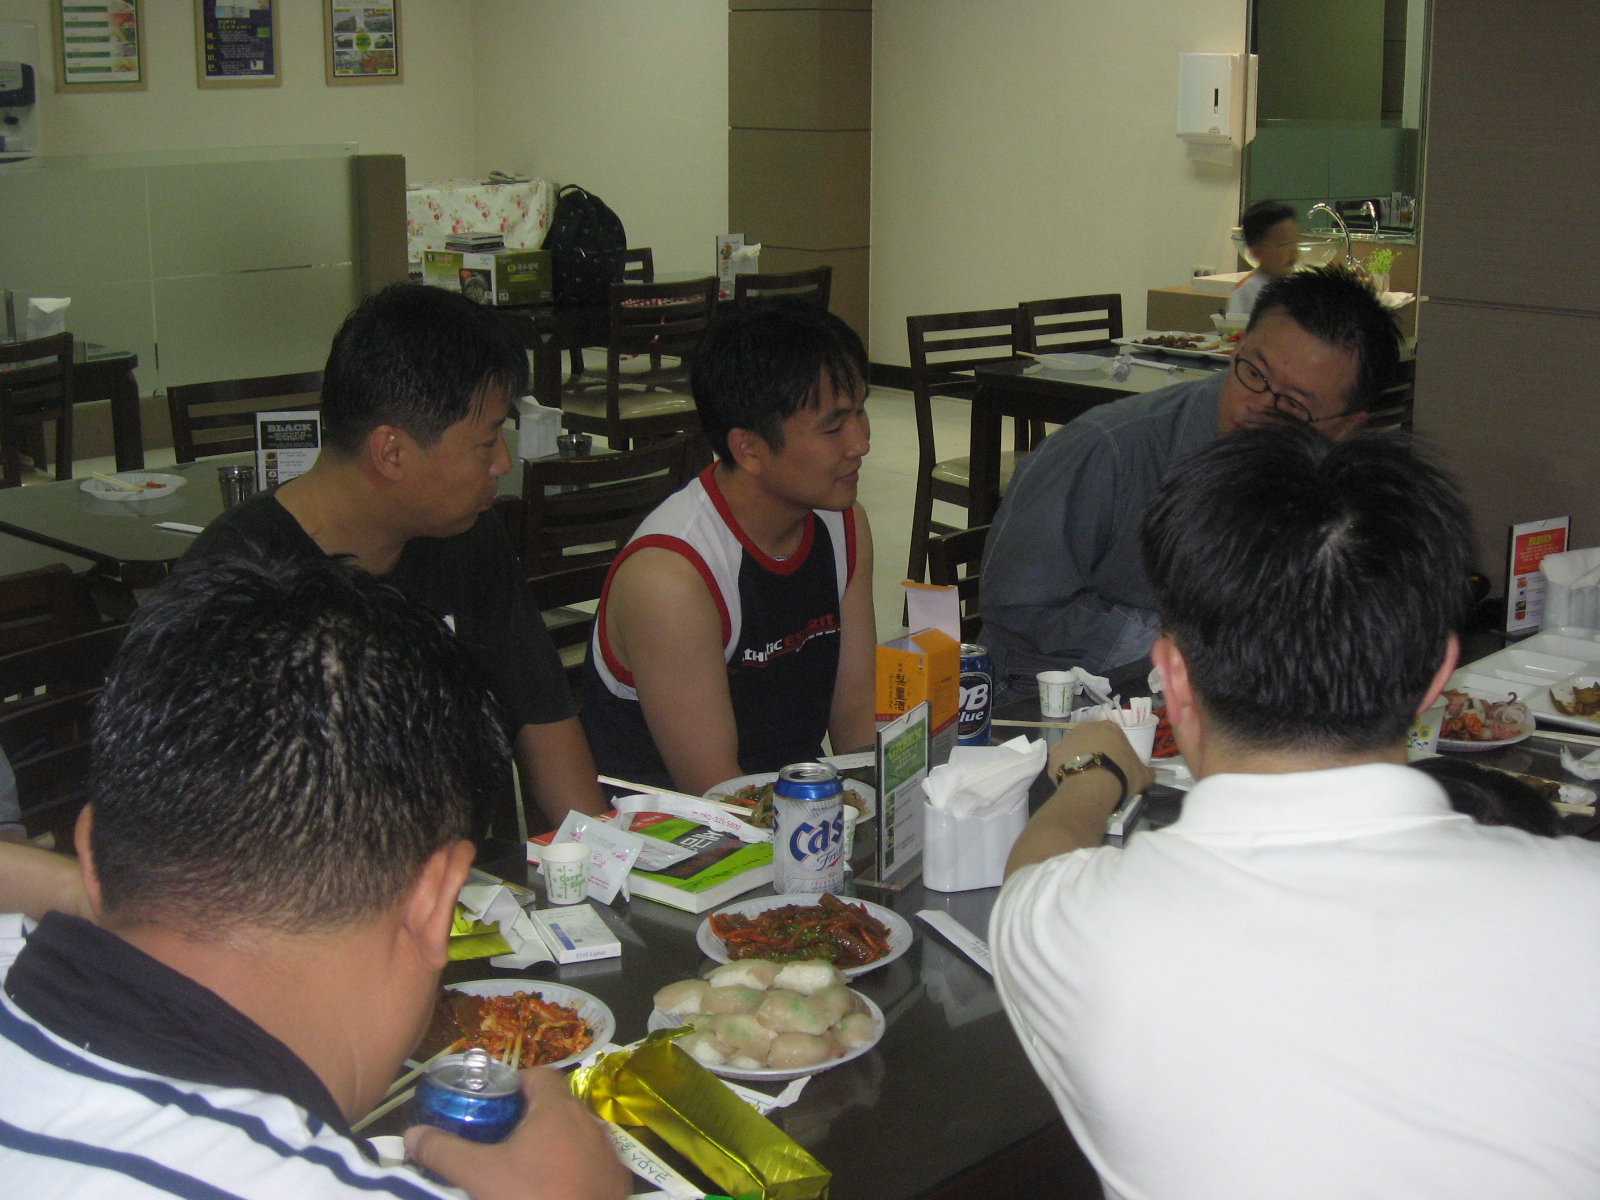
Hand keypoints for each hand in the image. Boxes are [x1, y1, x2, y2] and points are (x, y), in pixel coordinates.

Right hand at [404, 1068, 628, 1199]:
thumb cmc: (533, 1197)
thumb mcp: (481, 1174)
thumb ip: (445, 1151)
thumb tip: (411, 1134)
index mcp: (559, 1109)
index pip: (539, 1075)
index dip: (514, 1083)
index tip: (492, 1103)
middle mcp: (589, 1121)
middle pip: (555, 1106)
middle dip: (527, 1118)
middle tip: (498, 1140)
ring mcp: (607, 1151)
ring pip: (574, 1135)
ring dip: (551, 1144)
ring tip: (523, 1168)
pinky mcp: (616, 1179)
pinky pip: (590, 1162)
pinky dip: (572, 1168)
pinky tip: (553, 1189)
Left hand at [1047, 721, 1155, 799]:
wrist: (1092, 784)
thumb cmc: (1121, 773)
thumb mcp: (1143, 775)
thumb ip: (1147, 771)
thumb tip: (1151, 773)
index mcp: (1109, 727)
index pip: (1113, 736)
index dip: (1115, 751)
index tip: (1117, 765)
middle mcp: (1085, 727)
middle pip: (1091, 739)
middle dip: (1095, 752)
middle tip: (1102, 771)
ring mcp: (1067, 739)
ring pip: (1075, 749)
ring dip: (1080, 760)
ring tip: (1086, 779)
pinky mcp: (1053, 754)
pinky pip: (1062, 762)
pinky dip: (1066, 770)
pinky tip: (1073, 783)